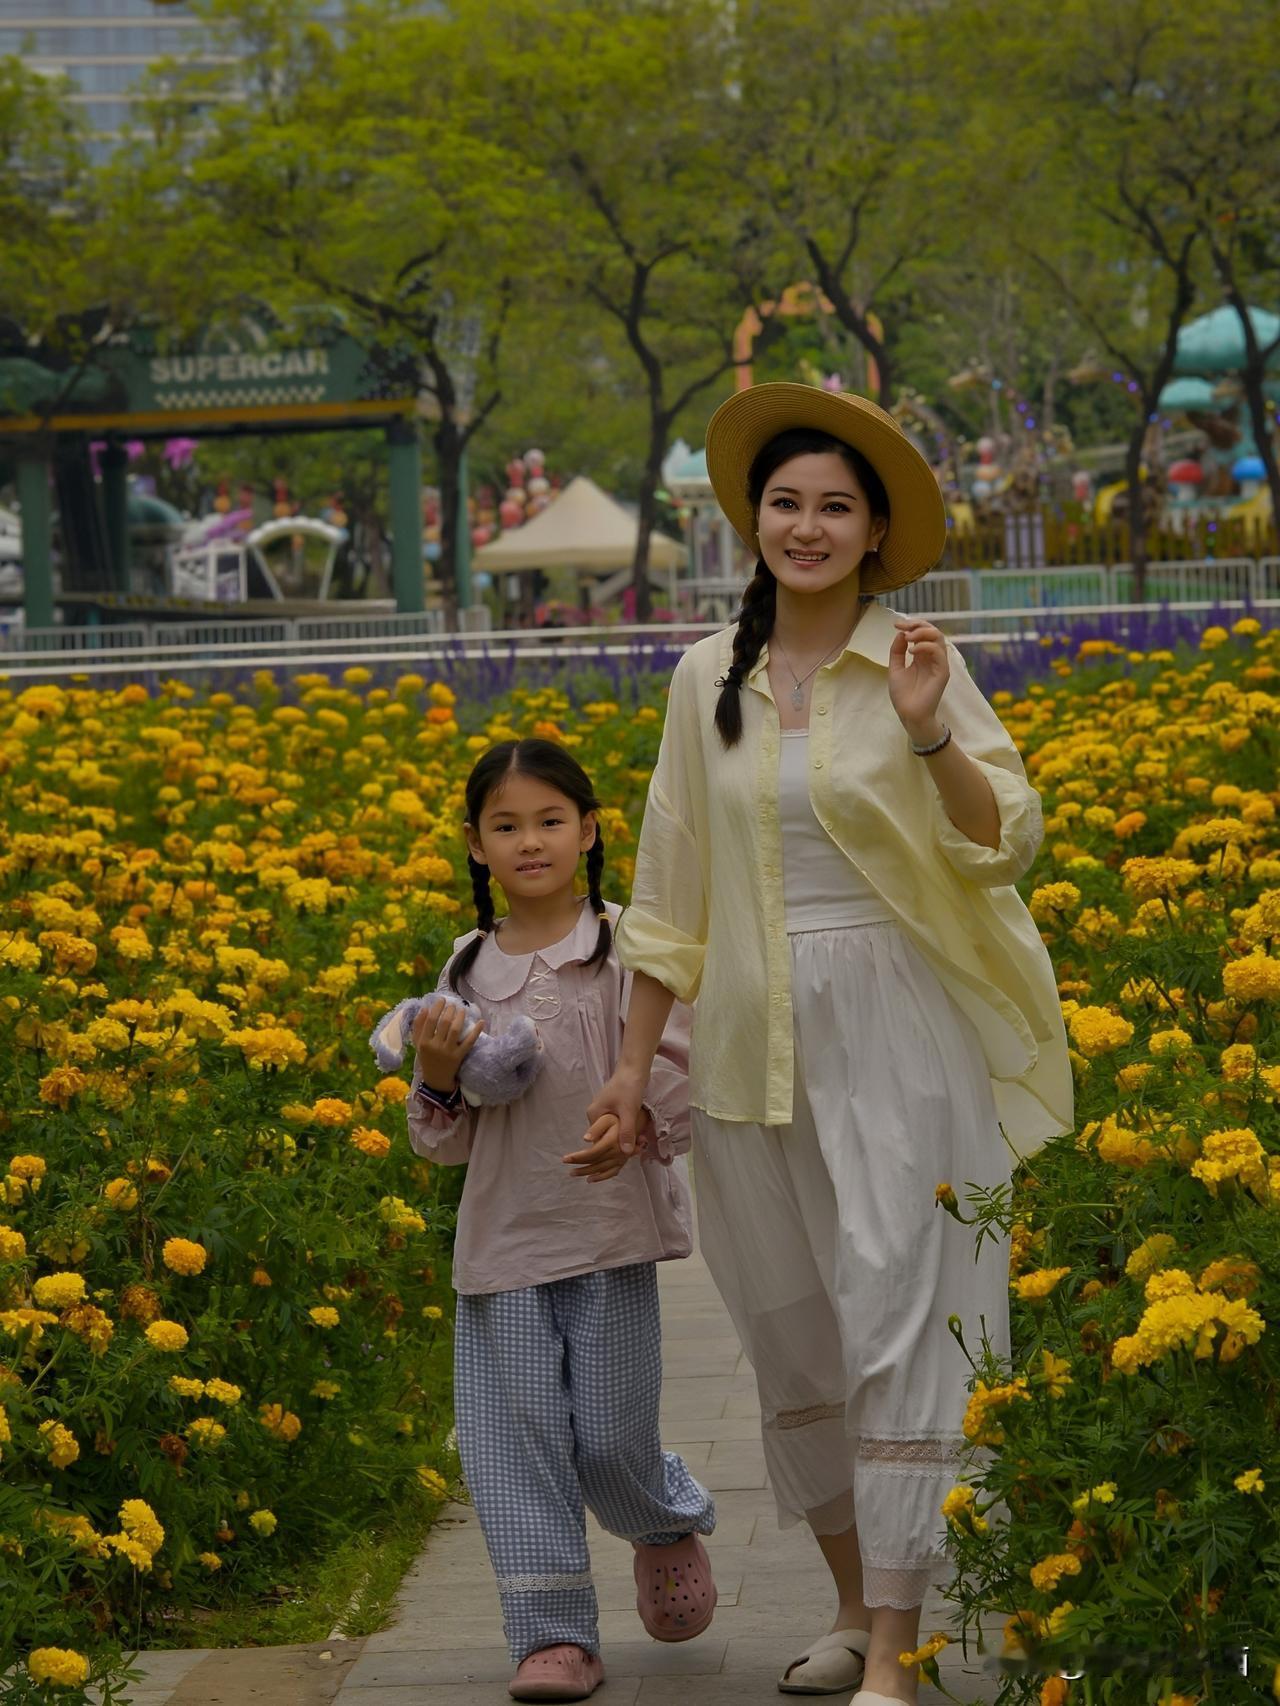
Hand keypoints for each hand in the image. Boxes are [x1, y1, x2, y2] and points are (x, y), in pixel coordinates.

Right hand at [411, 996, 483, 1093]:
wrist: (436, 1079)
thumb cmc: (427, 1057)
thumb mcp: (418, 1043)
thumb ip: (418, 1026)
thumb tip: (424, 1008)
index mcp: (424, 1041)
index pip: (431, 1020)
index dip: (437, 1008)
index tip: (442, 999)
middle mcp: (435, 1046)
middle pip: (444, 1023)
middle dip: (450, 1010)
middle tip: (453, 1005)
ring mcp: (448, 1051)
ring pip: (456, 1030)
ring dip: (460, 1017)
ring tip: (462, 1010)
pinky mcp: (459, 1056)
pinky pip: (469, 1042)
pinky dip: (476, 1031)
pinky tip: (481, 1022)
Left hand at [563, 1113, 631, 1182]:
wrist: (634, 1119)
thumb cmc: (618, 1116)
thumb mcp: (607, 1117)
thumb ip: (596, 1128)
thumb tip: (586, 1139)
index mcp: (613, 1141)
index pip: (592, 1153)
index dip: (578, 1157)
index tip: (565, 1158)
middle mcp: (618, 1152)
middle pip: (595, 1162)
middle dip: (579, 1165)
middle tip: (565, 1163)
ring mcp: (622, 1158)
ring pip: (602, 1169)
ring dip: (587, 1172)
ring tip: (573, 1173)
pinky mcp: (623, 1160)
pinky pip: (612, 1172)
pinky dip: (601, 1177)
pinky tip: (590, 1179)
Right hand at [587, 1065, 645, 1155]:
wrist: (635, 1068)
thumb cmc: (628, 1087)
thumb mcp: (628, 1110)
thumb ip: (626, 1132)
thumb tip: (626, 1153)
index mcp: (594, 1115)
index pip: (598, 1142)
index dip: (611, 1151)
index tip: (627, 1155)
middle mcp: (596, 1115)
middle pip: (606, 1138)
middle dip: (621, 1146)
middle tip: (639, 1148)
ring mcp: (605, 1113)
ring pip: (614, 1133)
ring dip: (627, 1139)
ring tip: (642, 1142)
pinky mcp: (614, 1110)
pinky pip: (618, 1127)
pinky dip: (628, 1132)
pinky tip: (640, 1136)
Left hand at [888, 618, 949, 742]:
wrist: (909, 714)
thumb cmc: (903, 695)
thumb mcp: (895, 668)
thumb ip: (897, 651)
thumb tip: (901, 633)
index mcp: (922, 655)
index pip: (923, 633)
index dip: (911, 625)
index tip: (896, 624)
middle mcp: (932, 657)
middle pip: (933, 631)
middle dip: (918, 624)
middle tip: (903, 627)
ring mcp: (939, 664)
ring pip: (938, 638)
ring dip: (922, 632)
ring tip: (908, 637)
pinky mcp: (943, 672)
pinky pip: (938, 652)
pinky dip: (925, 646)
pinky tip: (912, 651)